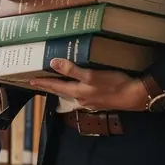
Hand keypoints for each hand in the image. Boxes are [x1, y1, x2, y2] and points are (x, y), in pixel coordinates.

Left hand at [29, 60, 147, 110]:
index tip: (30, 80)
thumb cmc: (113, 84)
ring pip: (70, 94)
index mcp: (77, 92)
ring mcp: (90, 101)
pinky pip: (81, 95)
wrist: (134, 96)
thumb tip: (53, 63)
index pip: (54, 86)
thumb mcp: (91, 76)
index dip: (42, 82)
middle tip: (38, 82)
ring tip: (54, 83)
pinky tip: (77, 88)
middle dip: (49, 86)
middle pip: (60, 92)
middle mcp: (80, 99)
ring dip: (61, 88)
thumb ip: (72, 70)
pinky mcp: (99, 101)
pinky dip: (73, 90)